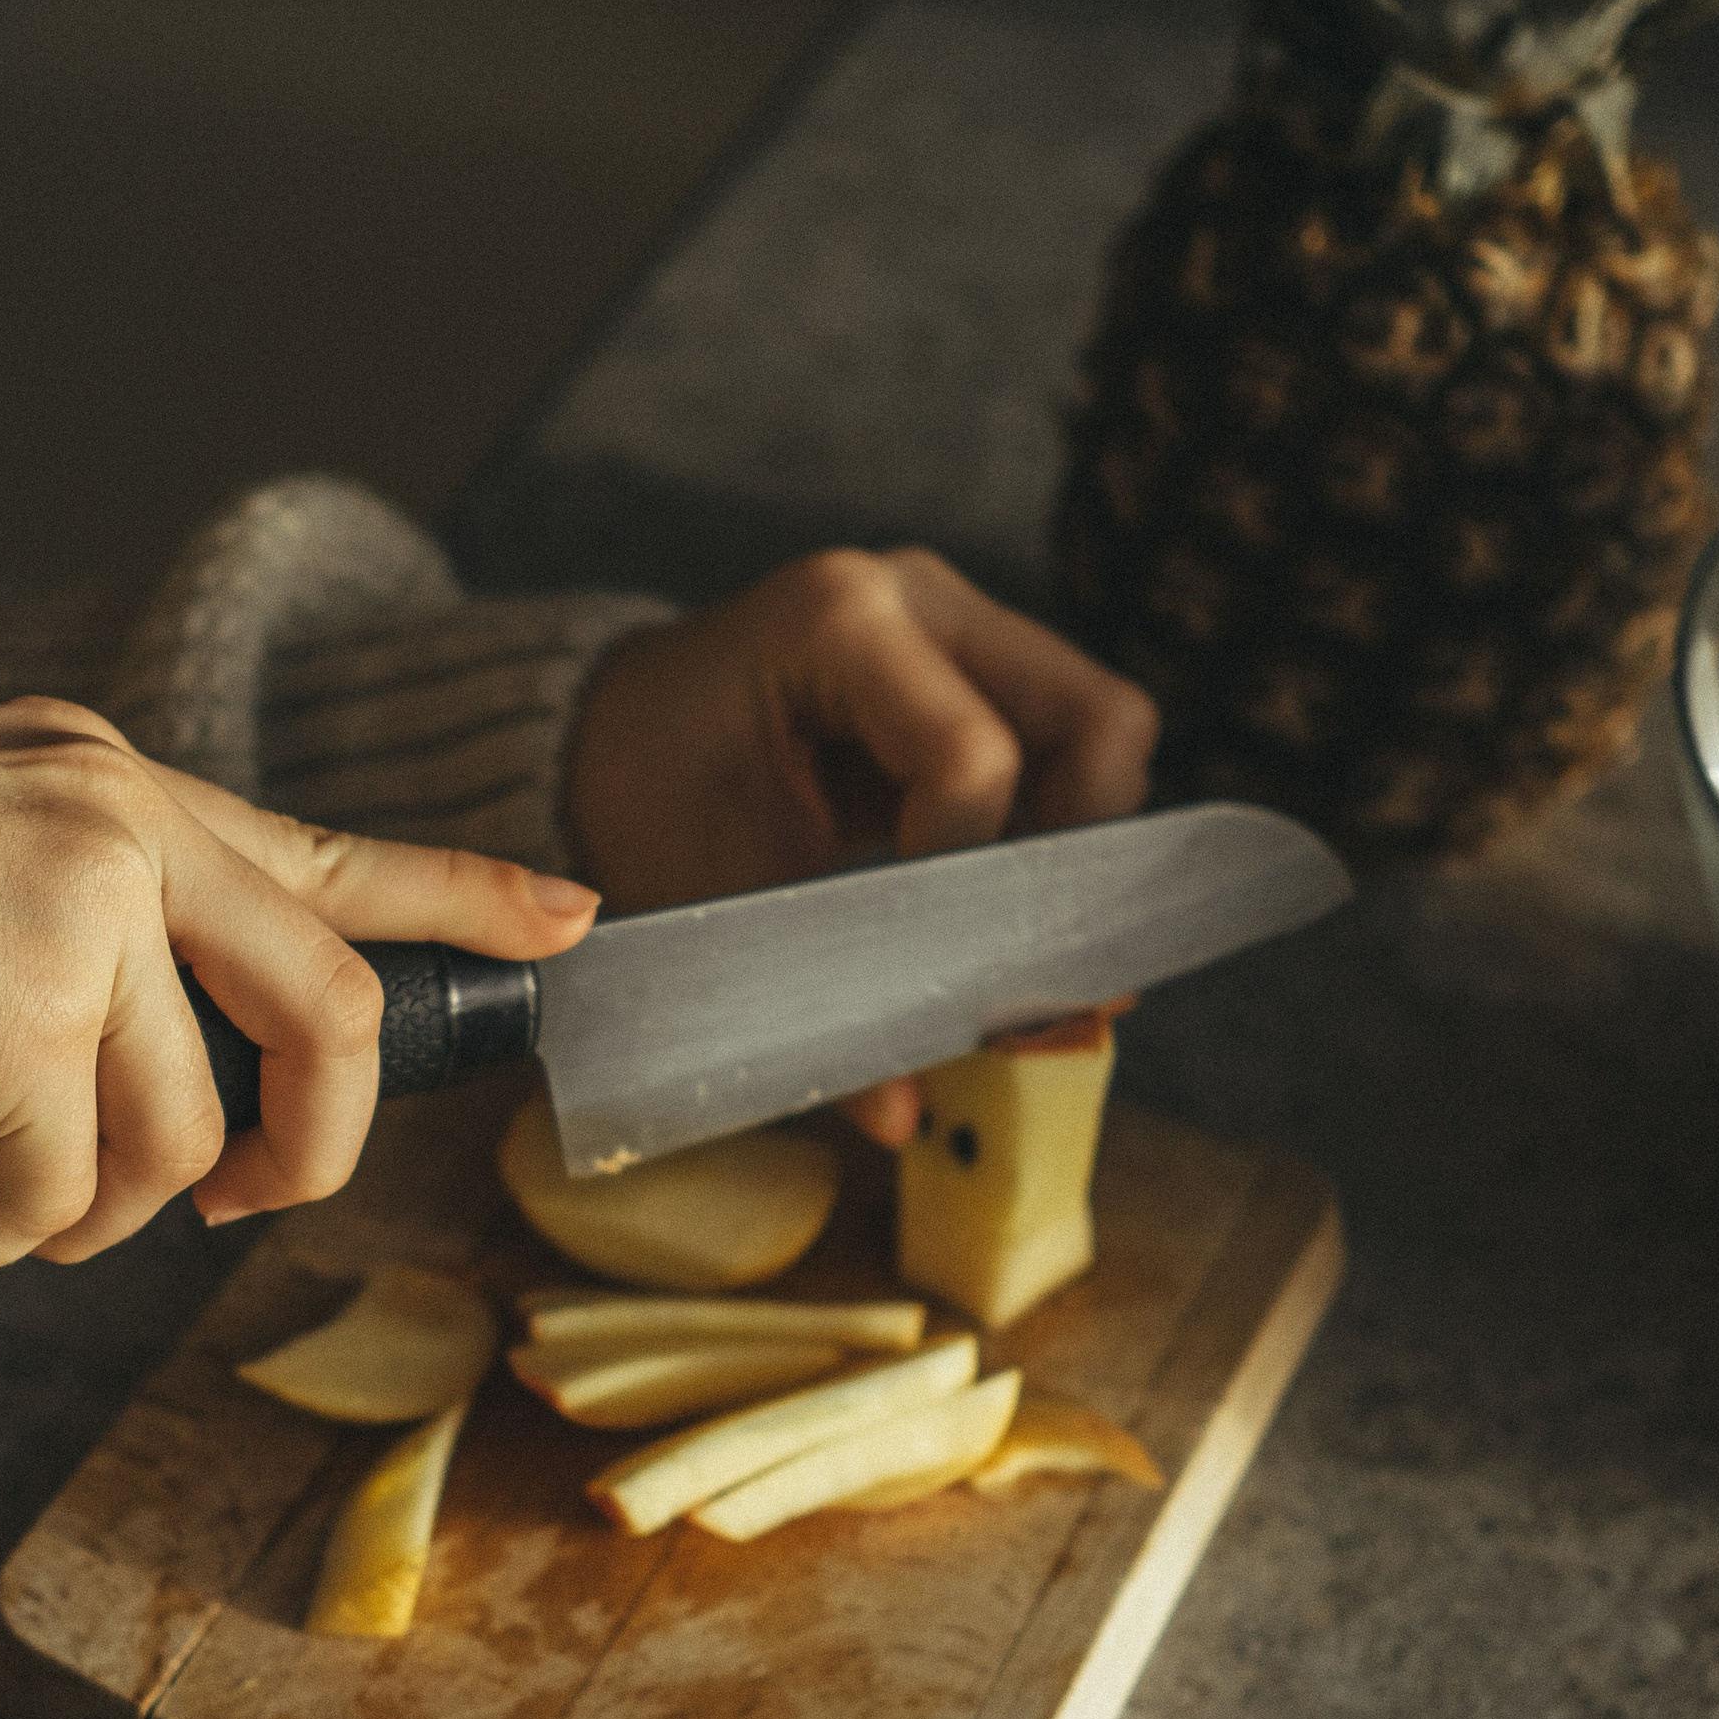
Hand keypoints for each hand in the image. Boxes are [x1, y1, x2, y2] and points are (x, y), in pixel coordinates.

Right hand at [0, 698, 596, 1273]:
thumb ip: (71, 923)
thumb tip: (160, 1076)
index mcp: (103, 778)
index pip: (322, 851)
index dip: (460, 895)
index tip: (571, 920)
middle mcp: (115, 821)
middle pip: (326, 1013)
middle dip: (306, 1147)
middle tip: (243, 1206)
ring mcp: (76, 912)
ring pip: (172, 1142)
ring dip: (76, 1217)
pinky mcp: (18, 1019)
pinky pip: (59, 1200)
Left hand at [567, 548, 1155, 1143]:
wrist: (612, 739)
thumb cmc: (646, 798)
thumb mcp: (713, 901)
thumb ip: (808, 1002)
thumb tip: (898, 1120)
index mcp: (838, 622)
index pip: (979, 756)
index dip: (971, 871)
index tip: (919, 942)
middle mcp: (920, 598)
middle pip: (1099, 720)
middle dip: (1080, 852)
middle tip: (1028, 944)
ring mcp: (961, 623)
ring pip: (1107, 731)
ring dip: (1080, 843)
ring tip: (1015, 927)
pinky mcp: (981, 667)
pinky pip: (1072, 746)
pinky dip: (1055, 828)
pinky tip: (1000, 897)